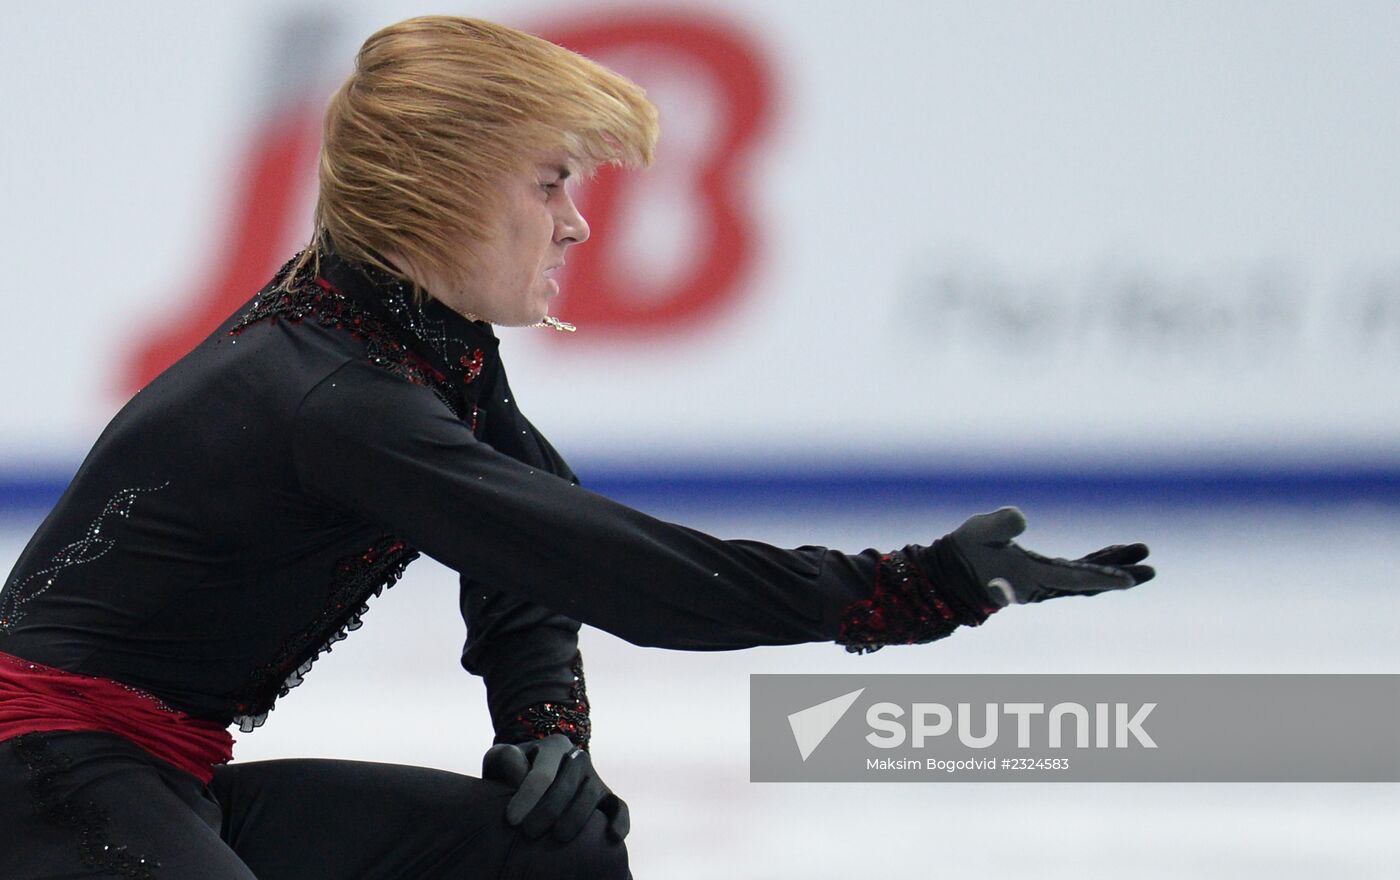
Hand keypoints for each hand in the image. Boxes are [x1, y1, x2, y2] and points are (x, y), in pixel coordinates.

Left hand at [481, 734, 629, 842]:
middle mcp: (578, 758)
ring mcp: (595, 777)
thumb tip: (520, 776)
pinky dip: (619, 821)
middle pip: (568, 785)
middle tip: (529, 832)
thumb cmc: (515, 769)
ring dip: (576, 818)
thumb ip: (504, 759)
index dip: (527, 797)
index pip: (542, 773)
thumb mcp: (502, 758)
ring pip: (591, 796)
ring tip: (558, 837)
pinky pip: (618, 807)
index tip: (511, 820)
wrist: (537, 770)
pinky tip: (612, 836)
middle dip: (548, 810)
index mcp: (554, 746)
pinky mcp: (607, 796)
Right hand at [946, 507, 1154, 605]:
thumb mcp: (978, 531)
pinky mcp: (1043, 576)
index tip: (1129, 579)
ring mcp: (1044, 583)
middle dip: (1119, 574)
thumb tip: (1021, 518)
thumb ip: (998, 524)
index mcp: (1029, 576)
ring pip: (1086, 578)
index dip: (1101, 578)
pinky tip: (1112, 554)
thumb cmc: (966, 549)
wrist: (953, 573)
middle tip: (1149, 566)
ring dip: (1113, 568)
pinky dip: (1096, 565)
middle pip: (1088, 581)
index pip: (1072, 578)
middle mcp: (1042, 585)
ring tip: (1142, 558)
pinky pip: (1077, 574)